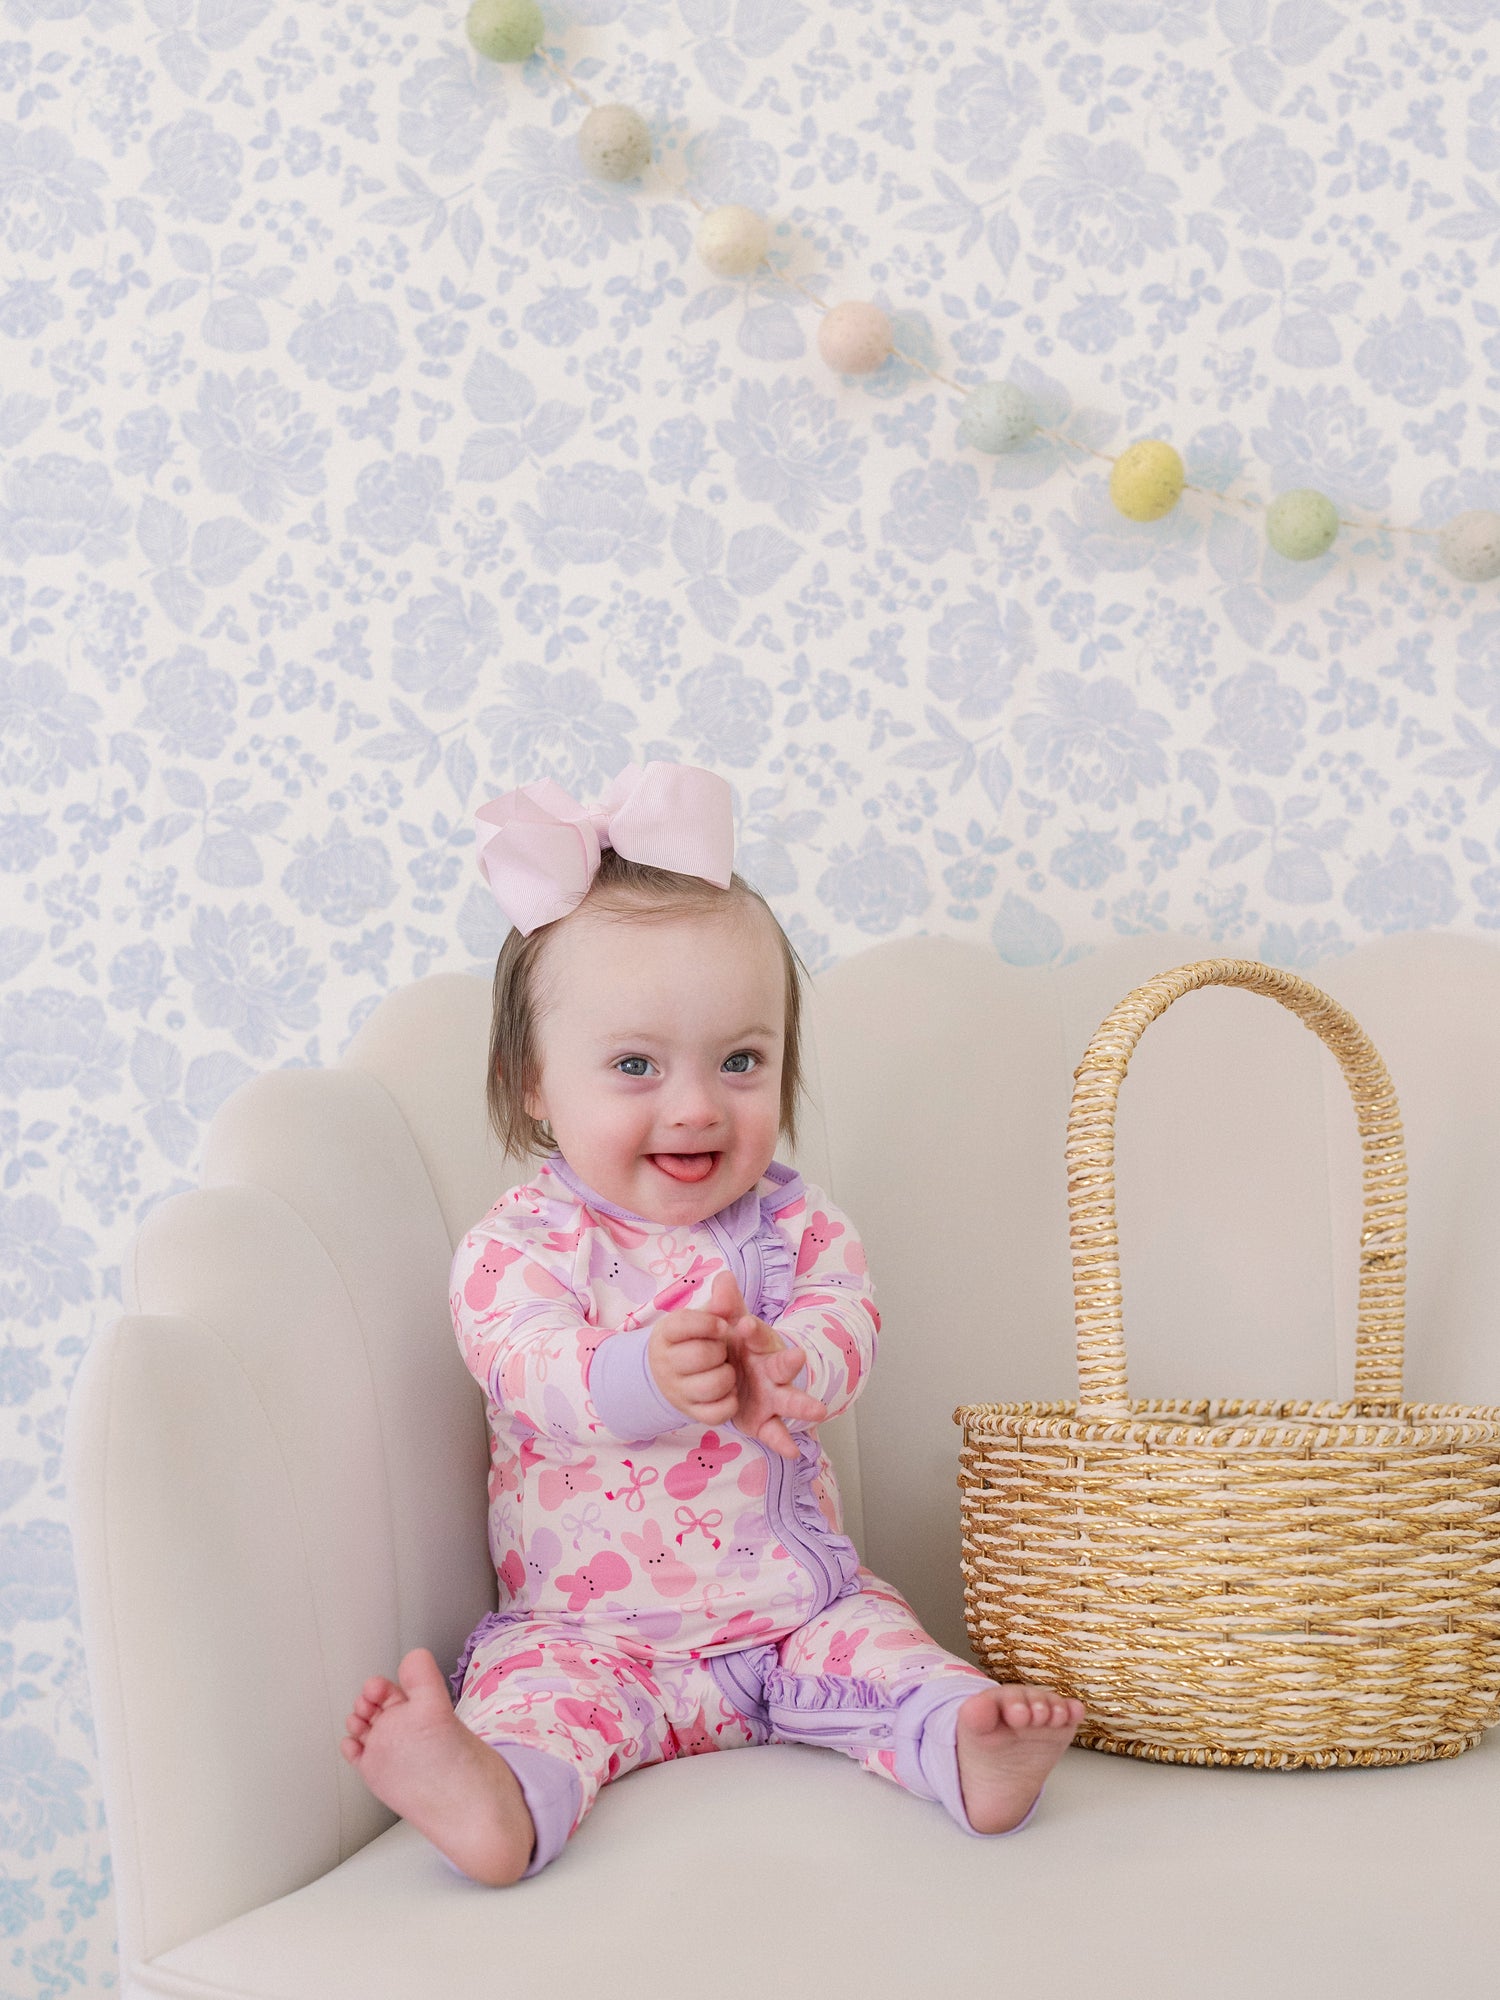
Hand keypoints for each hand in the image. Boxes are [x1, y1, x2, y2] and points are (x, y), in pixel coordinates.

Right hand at [648, 1296, 739, 1430]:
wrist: (678, 1374)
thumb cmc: (699, 1339)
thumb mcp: (708, 1317)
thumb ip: (720, 1301)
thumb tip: (727, 1278)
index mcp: (667, 1333)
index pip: (682, 1323)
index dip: (708, 1323)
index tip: (721, 1325)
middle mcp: (666, 1363)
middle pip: (701, 1355)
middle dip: (720, 1350)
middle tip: (721, 1350)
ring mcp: (678, 1391)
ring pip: (712, 1385)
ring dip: (728, 1377)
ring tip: (726, 1370)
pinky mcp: (691, 1414)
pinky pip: (716, 1413)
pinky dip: (729, 1402)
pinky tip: (728, 1392)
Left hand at [650, 1269, 826, 1459]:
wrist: (737, 1372)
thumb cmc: (738, 1344)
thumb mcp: (727, 1324)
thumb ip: (726, 1305)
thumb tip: (722, 1276)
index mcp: (761, 1345)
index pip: (758, 1335)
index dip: (753, 1331)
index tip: (744, 1325)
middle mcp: (772, 1370)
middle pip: (784, 1367)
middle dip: (790, 1363)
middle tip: (798, 1357)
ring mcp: (773, 1396)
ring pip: (791, 1400)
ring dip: (803, 1405)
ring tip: (819, 1411)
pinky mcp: (765, 1419)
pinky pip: (776, 1431)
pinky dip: (783, 1441)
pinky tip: (793, 1451)